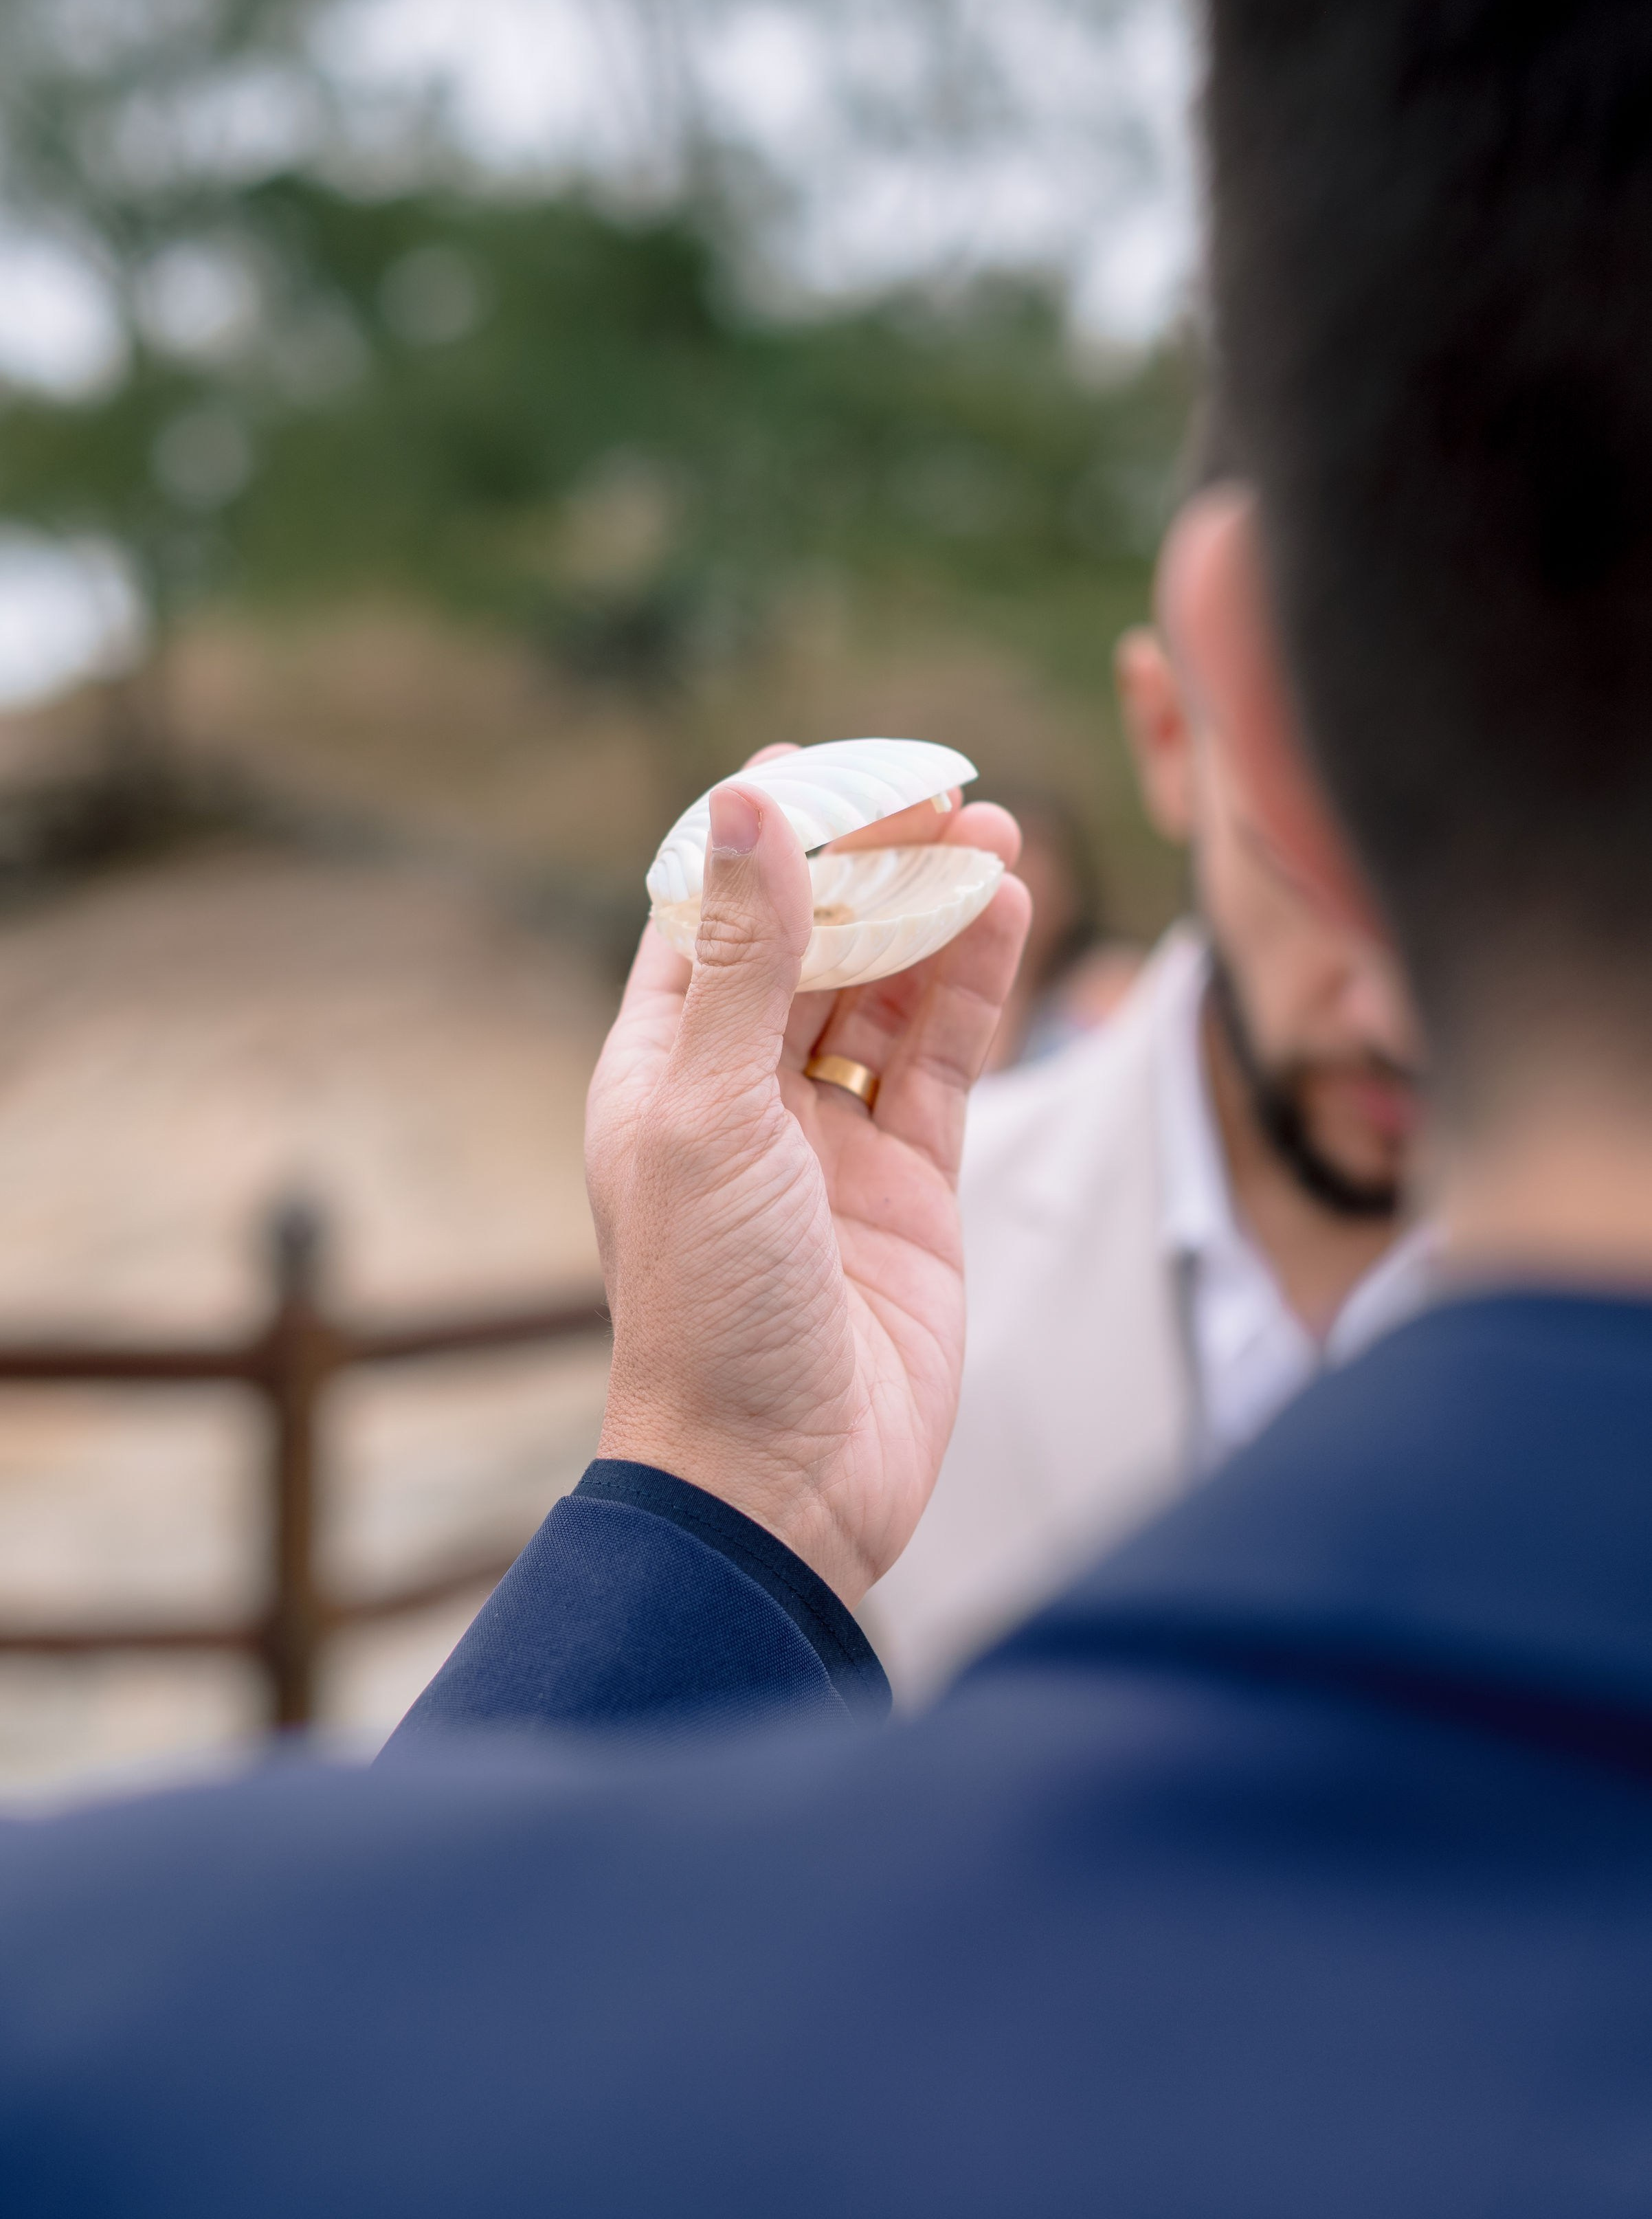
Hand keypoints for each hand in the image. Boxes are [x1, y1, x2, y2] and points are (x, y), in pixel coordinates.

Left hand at [586, 764, 1029, 1605]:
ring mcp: (831, 1136)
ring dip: (934, 914)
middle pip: (809, 940)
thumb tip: (747, 807)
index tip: (816, 764)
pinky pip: (944, 1058)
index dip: (758, 836)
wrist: (780, 1481)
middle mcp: (740, 1092)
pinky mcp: (913, 1181)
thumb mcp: (707, 1112)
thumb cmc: (709, 1307)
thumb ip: (740, 959)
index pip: (704, 914)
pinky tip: (1008, 915)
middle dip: (869, 864)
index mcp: (657, 1069)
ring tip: (992, 839)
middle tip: (938, 792)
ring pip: (888, 990)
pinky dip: (976, 987)